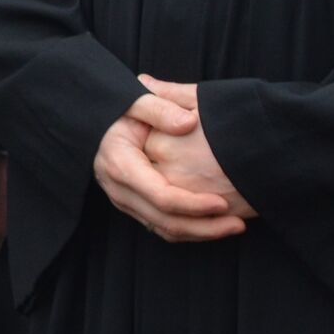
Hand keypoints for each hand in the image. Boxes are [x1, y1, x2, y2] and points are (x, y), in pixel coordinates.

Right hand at [92, 89, 245, 243]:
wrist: (94, 123)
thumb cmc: (117, 110)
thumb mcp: (135, 101)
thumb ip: (161, 108)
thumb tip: (189, 123)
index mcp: (121, 165)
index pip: (161, 196)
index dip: (193, 204)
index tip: (223, 202)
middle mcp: (120, 190)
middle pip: (165, 221)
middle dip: (205, 226)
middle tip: (239, 224)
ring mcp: (125, 201)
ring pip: (164, 230)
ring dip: (200, 232)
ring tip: (233, 226)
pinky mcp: (132, 206)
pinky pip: (161, 226)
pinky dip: (189, 229)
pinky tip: (213, 223)